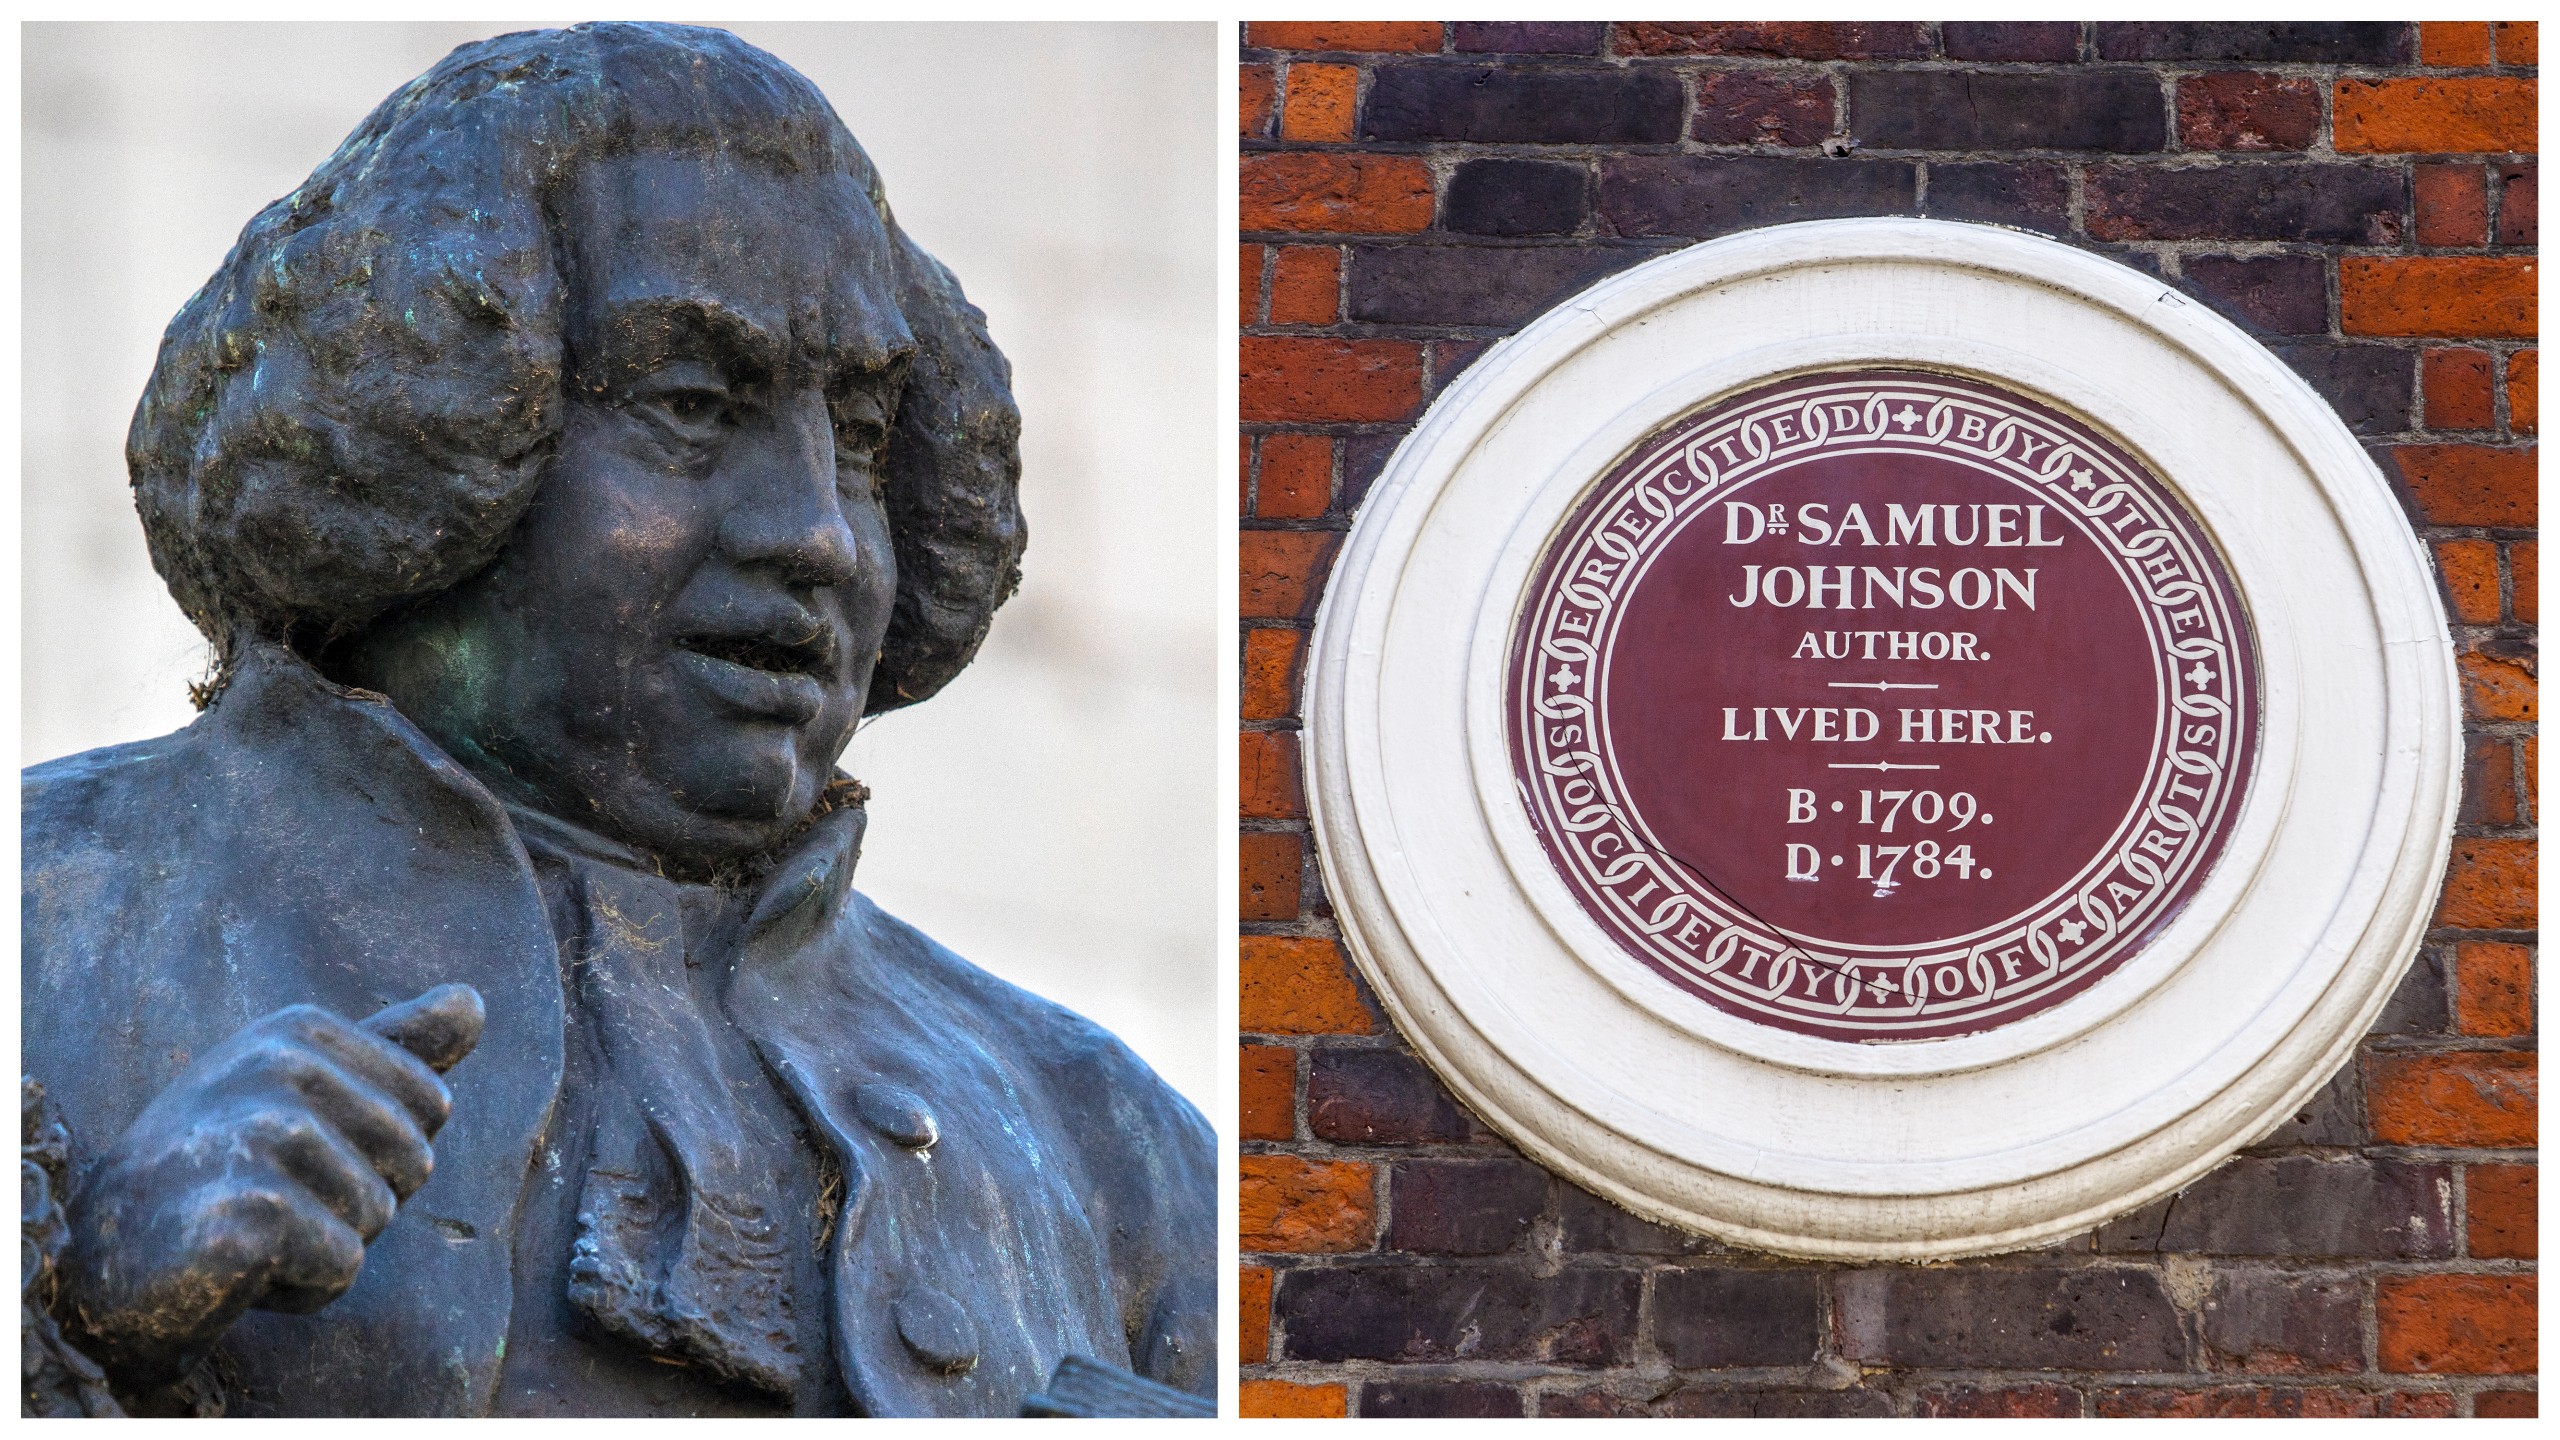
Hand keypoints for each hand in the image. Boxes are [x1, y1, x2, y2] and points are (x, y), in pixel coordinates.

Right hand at [57, 985, 483, 1386]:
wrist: (113, 1252)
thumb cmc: (223, 1163)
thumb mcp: (308, 1086)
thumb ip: (397, 1046)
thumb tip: (475, 1001)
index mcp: (301, 1028)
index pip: (432, 1105)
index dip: (380, 1147)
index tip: (300, 1148)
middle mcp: (279, 1067)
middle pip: (416, 1161)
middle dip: (361, 1198)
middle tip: (273, 1192)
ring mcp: (262, 1136)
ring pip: (379, 1217)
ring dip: (327, 1243)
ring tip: (255, 1224)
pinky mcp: (250, 1214)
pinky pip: (343, 1266)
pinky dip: (303, 1286)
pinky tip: (242, 1265)